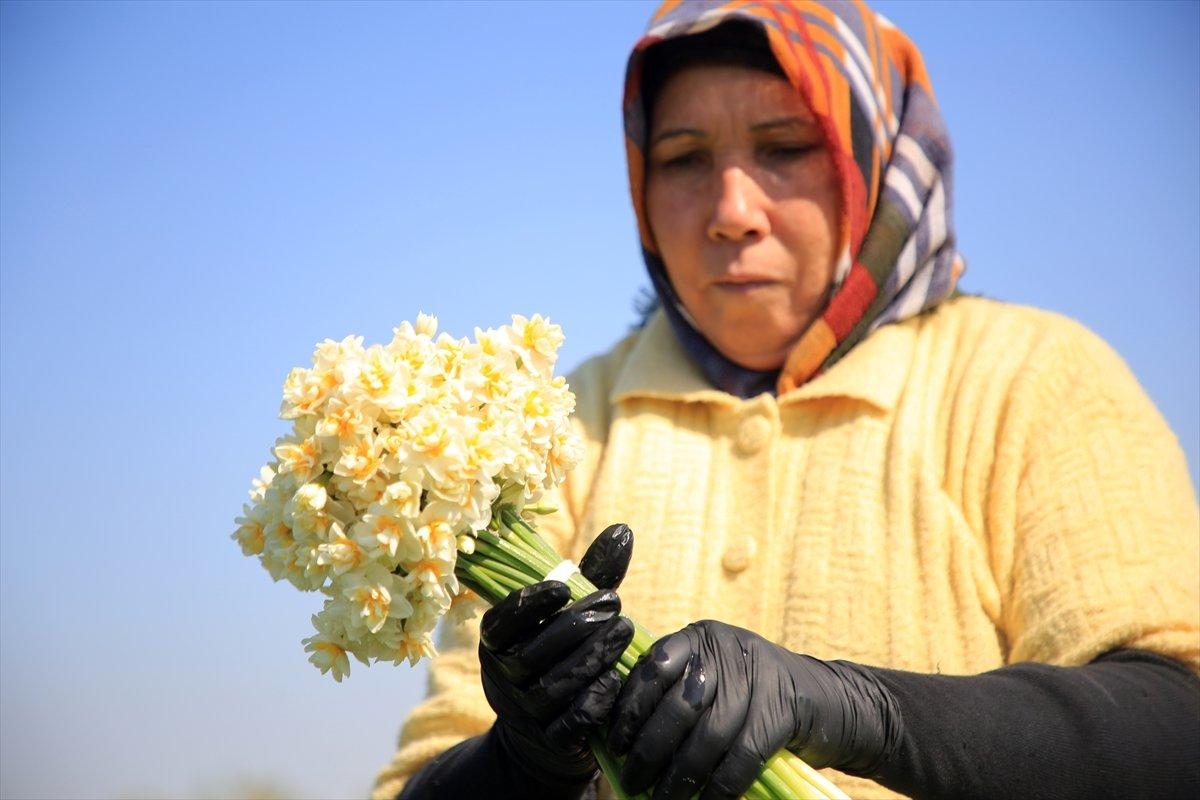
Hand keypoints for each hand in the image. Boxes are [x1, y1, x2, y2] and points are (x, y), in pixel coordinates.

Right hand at [478, 523, 635, 788]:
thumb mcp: (569, 613)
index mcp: (495, 642)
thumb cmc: (561, 654)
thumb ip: (591, 575)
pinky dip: (598, 697)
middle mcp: (501, 678)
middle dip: (578, 624)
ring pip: (556, 685)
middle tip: (615, 603)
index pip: (502, 621)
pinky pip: (574, 720)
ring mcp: (523, 713)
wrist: (546, 734)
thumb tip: (623, 530)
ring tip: (626, 630)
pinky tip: (619, 677)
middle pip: (535, 651)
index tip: (563, 586)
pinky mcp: (549, 741)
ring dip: (594, 656)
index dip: (529, 604)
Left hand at [607, 620, 901, 799]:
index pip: (653, 668)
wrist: (825, 702)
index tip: (616, 745)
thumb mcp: (711, 679)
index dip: (630, 710)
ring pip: (709, 735)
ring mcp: (758, 676)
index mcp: (700, 638)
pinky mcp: (783, 708)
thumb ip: (671, 694)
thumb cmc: (750, 698)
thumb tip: (619, 736)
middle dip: (650, 750)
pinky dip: (720, 787)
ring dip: (681, 777)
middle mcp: (727, 649)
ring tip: (662, 799)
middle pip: (678, 705)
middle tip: (632, 780)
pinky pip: (742, 757)